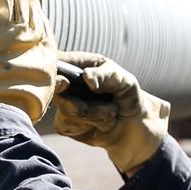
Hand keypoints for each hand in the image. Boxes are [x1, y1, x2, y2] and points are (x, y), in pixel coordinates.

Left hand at [0, 0, 56, 120]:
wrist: (10, 105)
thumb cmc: (25, 105)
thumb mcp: (44, 93)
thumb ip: (48, 84)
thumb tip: (56, 84)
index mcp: (48, 52)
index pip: (43, 26)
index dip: (38, 13)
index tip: (34, 4)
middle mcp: (37, 39)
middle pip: (33, 10)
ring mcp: (20, 34)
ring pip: (19, 3)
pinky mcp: (2, 32)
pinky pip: (3, 5)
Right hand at [53, 51, 170, 174]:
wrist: (136, 128)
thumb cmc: (129, 97)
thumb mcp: (124, 80)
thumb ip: (106, 76)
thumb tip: (86, 78)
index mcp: (79, 65)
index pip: (56, 61)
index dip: (54, 70)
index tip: (66, 82)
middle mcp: (68, 83)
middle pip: (55, 87)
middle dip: (81, 97)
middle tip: (99, 97)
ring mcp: (64, 103)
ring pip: (66, 108)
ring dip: (94, 113)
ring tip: (111, 111)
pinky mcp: (65, 124)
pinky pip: (68, 125)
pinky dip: (89, 125)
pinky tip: (102, 123)